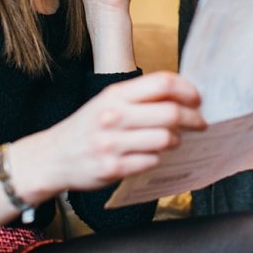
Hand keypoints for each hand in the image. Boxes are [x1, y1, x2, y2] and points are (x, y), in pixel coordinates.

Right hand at [37, 72, 205, 192]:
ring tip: (173, 140)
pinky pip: (151, 161)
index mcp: (116, 94)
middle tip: (200, 123)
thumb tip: (182, 95)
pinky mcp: (112, 168)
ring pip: (165, 139)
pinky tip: (151, 155)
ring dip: (176, 140)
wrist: (52, 156)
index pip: (163, 83)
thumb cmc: (88, 126)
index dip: (187, 90)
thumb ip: (140, 97)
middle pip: (171, 113)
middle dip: (194, 119)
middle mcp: (113, 116)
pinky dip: (157, 158)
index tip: (197, 99)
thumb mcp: (108, 102)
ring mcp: (112, 143)